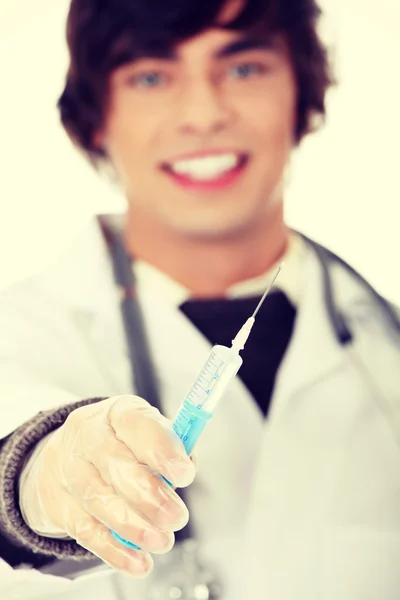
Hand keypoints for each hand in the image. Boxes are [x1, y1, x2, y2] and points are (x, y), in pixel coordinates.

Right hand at [19, 395, 195, 576]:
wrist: (69, 452)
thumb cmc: (121, 441)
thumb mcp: (146, 429)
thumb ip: (171, 445)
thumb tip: (187, 466)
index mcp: (118, 412)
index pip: (136, 423)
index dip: (161, 448)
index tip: (184, 473)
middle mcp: (88, 436)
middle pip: (115, 463)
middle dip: (150, 495)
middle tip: (177, 517)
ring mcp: (69, 469)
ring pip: (99, 499)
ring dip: (134, 526)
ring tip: (162, 541)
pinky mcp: (59, 503)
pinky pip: (85, 529)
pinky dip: (114, 550)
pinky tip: (137, 561)